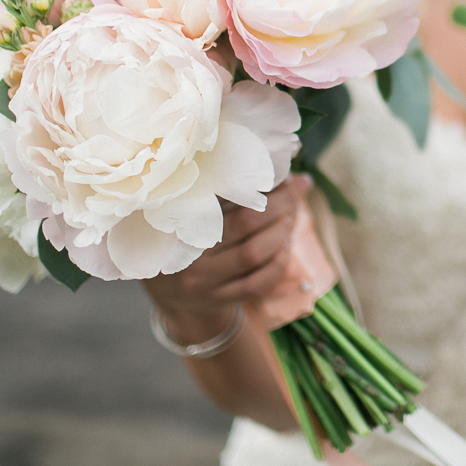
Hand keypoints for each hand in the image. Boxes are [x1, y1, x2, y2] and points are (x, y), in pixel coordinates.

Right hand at [142, 174, 312, 333]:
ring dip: (281, 231)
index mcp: (178, 221)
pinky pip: (257, 284)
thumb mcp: (183, 215)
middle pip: (245, 223)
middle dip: (280, 203)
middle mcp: (188, 252)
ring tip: (293, 215)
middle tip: (297, 189)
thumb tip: (266, 166)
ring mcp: (202, 280)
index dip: (256, 182)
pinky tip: (286, 246)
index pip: (220, 195)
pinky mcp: (218, 299)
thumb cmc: (183, 241)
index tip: (281, 172)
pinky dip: (278, 264)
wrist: (168, 295)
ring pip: (252, 254)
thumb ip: (211, 194)